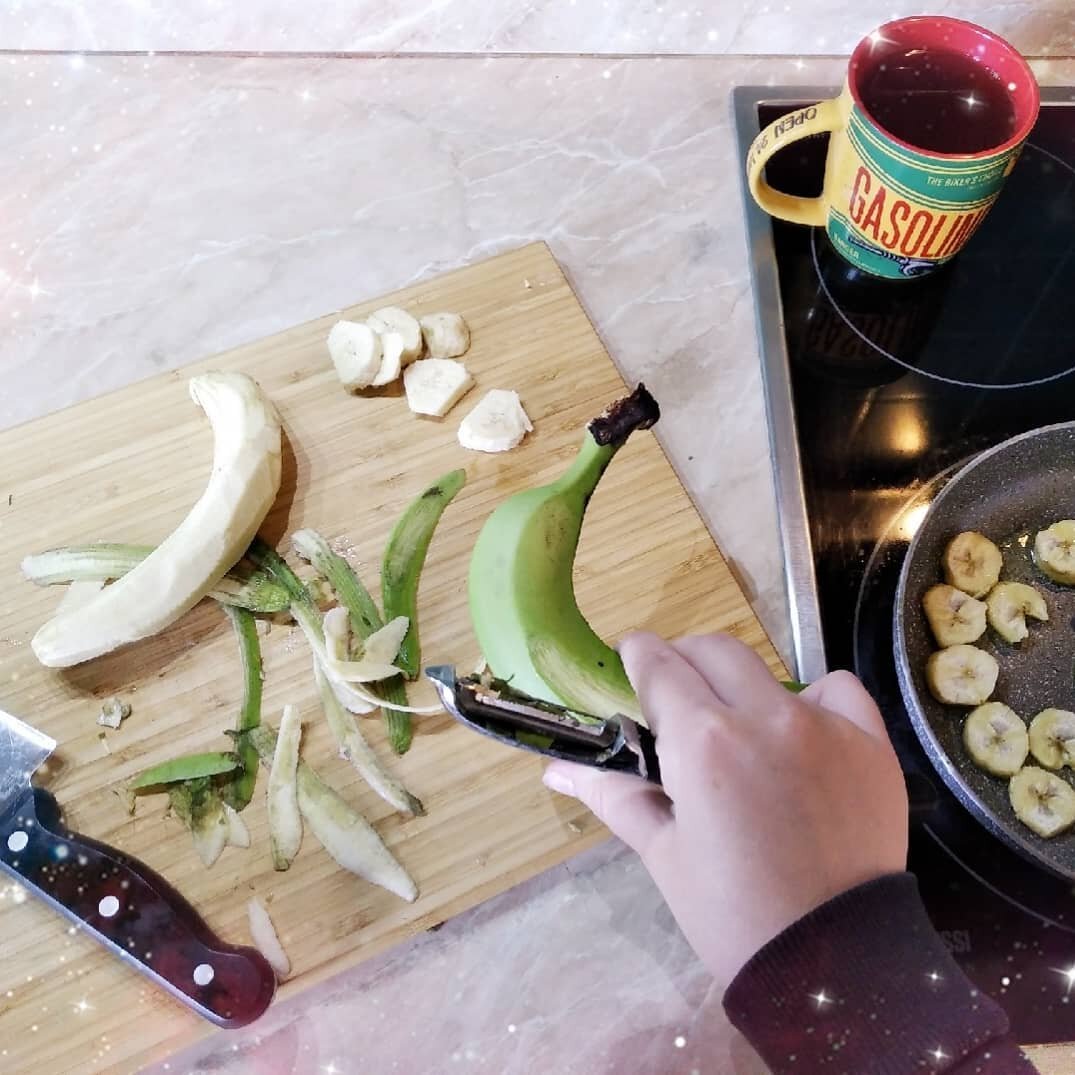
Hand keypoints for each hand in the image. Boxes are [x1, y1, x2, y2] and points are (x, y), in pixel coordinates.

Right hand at [542, 632, 908, 985]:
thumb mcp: (663, 853)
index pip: (657, 663)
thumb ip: (612, 794)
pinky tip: (805, 733)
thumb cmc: (731, 914)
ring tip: (738, 728)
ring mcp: (824, 725)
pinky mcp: (870, 743)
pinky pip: (838, 690)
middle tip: (676, 697)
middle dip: (684, 660)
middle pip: (712, 649)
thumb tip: (557, 768)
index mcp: (701, 741)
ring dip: (741, 685)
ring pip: (769, 670)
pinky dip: (816, 699)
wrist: (831, 966)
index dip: (637, 655)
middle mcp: (763, 716)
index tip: (630, 662)